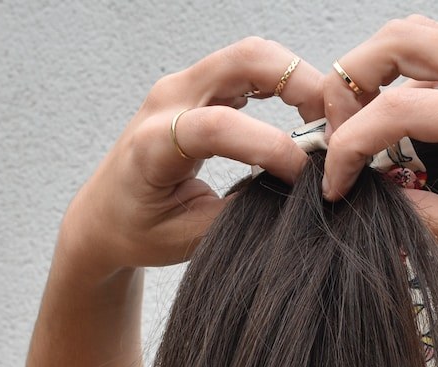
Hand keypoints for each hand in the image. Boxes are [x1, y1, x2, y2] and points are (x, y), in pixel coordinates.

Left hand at [58, 38, 323, 275]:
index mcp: (153, 144)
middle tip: (333, 128)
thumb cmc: (137, 230)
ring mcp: (184, 86)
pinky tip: (304, 114)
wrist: (104, 215)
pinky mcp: (200, 87)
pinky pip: (250, 68)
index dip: (269, 147)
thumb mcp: (189, 238)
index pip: (218, 127)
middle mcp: (168, 101)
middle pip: (244, 61)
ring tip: (324, 124)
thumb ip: (241, 213)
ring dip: (298, 80)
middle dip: (300, 86)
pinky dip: (286, 83)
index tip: (304, 176)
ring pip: (253, 56)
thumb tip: (296, 197)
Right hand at [320, 16, 437, 281]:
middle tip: (337, 134)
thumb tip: (378, 205)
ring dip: (377, 71)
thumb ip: (436, 219)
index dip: (352, 146)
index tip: (336, 187)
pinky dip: (408, 78)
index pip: (399, 110)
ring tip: (360, 127)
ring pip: (421, 37)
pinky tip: (401, 127)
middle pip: (401, 39)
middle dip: (351, 80)